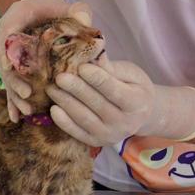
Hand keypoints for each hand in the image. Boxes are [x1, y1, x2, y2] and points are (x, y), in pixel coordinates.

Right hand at [0, 0, 90, 121]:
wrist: (42, 10)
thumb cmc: (53, 8)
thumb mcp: (64, 5)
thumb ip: (76, 10)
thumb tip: (85, 18)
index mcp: (14, 18)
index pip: (6, 34)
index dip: (6, 51)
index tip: (9, 67)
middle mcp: (6, 39)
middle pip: (5, 61)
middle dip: (14, 81)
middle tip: (27, 95)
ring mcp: (9, 55)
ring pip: (8, 77)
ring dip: (15, 95)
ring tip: (26, 111)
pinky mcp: (15, 68)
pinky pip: (12, 85)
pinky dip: (13, 101)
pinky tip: (16, 117)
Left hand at [45, 59, 194, 147]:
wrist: (141, 115)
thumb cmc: (134, 87)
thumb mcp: (130, 73)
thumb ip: (111, 67)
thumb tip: (94, 53)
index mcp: (137, 103)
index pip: (114, 91)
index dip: (97, 79)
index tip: (81, 67)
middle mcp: (125, 122)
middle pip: (97, 104)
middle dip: (76, 90)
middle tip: (59, 77)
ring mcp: (110, 135)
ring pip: (84, 118)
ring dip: (66, 103)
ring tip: (52, 88)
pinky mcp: (97, 142)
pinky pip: (77, 133)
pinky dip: (64, 122)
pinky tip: (54, 108)